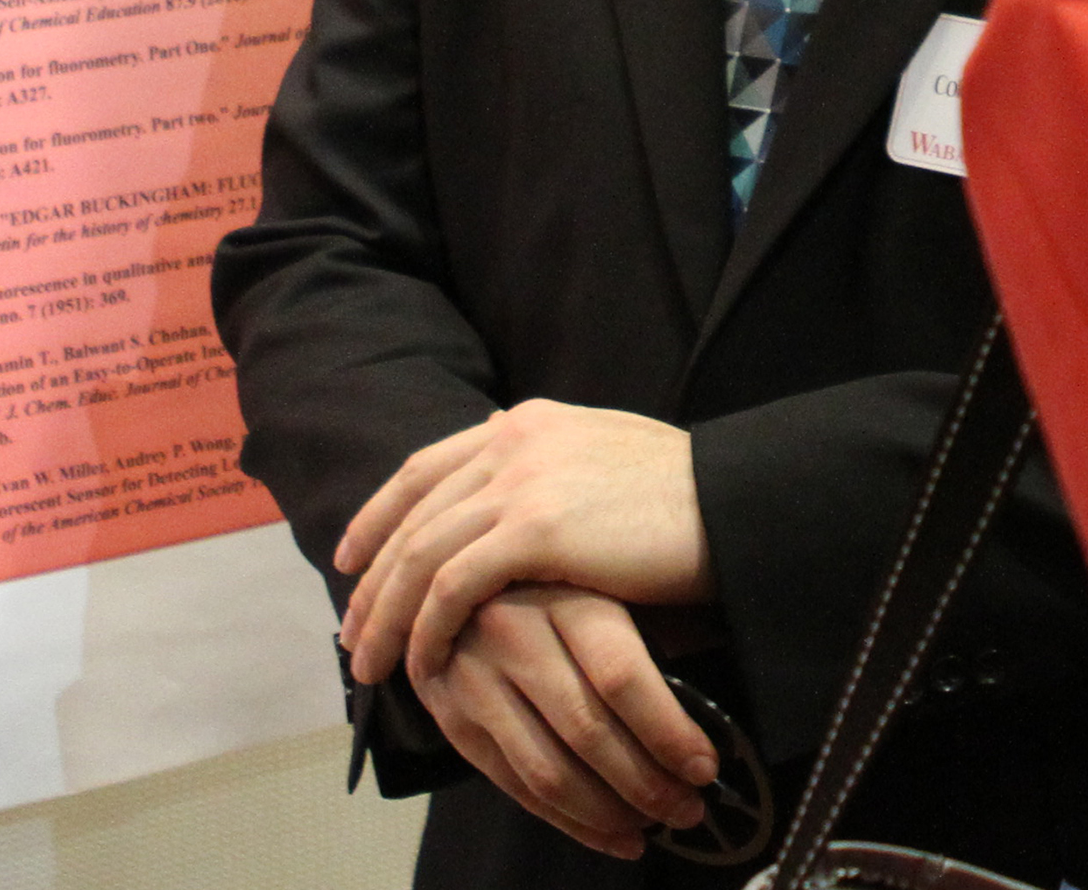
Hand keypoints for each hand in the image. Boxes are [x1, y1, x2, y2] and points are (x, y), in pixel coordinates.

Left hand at [337, 401, 715, 688]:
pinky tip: (422, 664)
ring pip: (422, 554)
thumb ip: (555, 467)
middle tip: (349, 633)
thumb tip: (518, 482)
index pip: (427, 468)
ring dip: (386, 614)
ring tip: (369, 665)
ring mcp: (522, 480)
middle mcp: (514, 439)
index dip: (379, 515)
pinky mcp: (536, 528)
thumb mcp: (609, 459)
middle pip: (413, 515)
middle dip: (371, 579)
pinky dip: (427, 627)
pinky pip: (454, 585)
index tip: (351, 558)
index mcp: (528, 423)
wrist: (738, 502)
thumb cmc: (689, 497)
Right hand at [414, 584, 718, 857]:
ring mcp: (475, 680)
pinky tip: (614, 837)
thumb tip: (712, 713)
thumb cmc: (564, 584)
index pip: (621, 677)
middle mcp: (513, 634)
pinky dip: (570, 823)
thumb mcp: (609, 584)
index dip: (667, 732)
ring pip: (549, 771)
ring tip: (655, 826)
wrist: (461, 582)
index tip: (704, 767)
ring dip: (610, 814)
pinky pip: (517, 787)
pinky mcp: (454, 720)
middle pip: (587, 730)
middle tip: (690, 809)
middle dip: (647, 783)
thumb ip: (655, 632)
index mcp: (565, 595)